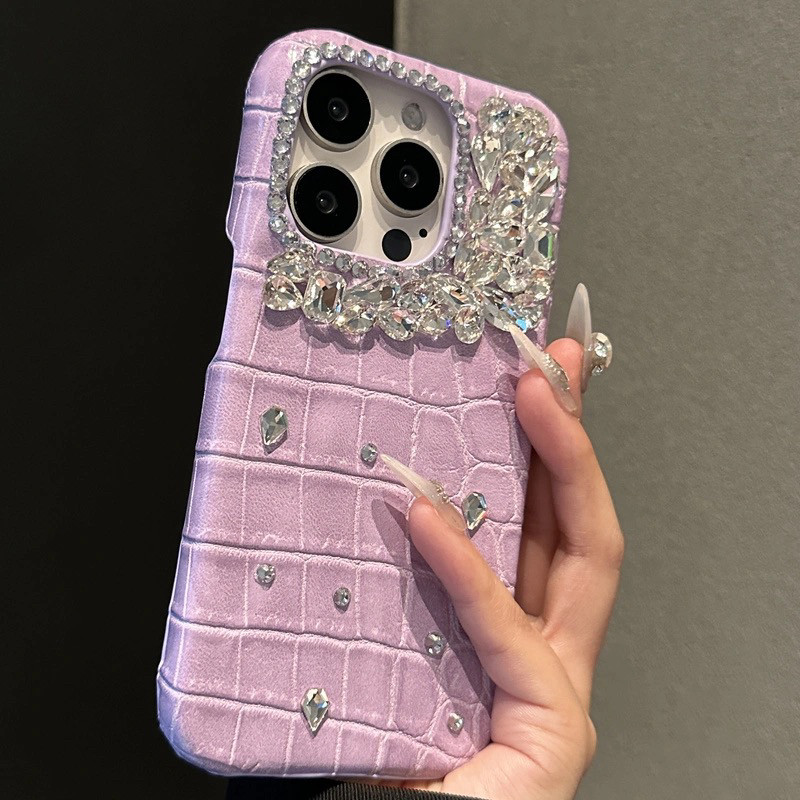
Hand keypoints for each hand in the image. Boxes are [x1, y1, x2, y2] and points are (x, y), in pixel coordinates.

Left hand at [367, 290, 622, 799]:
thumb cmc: (383, 768)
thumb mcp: (395, 649)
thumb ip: (408, 585)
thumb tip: (382, 498)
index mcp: (516, 634)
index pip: (546, 526)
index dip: (548, 448)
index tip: (533, 378)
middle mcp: (547, 655)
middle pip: (580, 525)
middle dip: (575, 437)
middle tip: (556, 362)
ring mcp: (558, 693)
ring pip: (579, 558)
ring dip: (558, 465)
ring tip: (530, 394)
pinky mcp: (552, 733)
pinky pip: (504, 631)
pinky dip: (466, 566)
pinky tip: (428, 512)